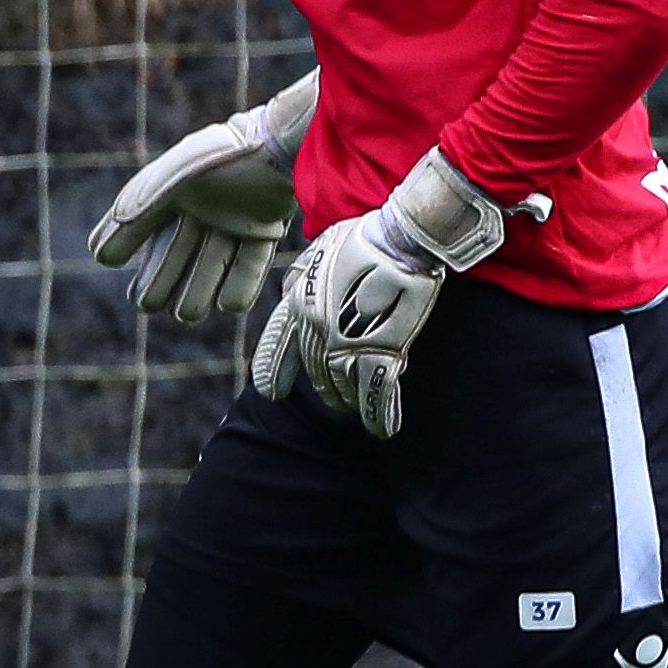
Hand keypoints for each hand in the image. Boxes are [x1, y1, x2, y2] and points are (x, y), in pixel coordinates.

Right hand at [88, 70, 315, 325]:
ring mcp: (231, 223)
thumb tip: (101, 254)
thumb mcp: (174, 176)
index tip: (118, 268)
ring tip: (188, 313)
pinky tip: (227, 303)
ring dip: (197, 295)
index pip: (138, 228)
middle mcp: (199, 211)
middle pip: (172, 260)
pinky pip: (248, 268)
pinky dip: (239, 289)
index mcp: (171, 193)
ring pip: (209, 270)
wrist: (283, 145)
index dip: (125, 248)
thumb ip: (139, 207)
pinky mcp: (263, 231)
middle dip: (159, 284)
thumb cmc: (225, 156)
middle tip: (150, 303)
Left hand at [249, 146, 536, 439]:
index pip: (278, 344)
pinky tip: (383, 429)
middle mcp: (315, 329)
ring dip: (350, 399)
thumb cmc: (363, 237)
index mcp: (297, 304)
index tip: (270, 392)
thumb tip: (293, 291)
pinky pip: (376, 391)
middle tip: (334, 400)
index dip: (274, 369)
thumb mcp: (317, 253)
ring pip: (343, 384)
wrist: (398, 239)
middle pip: (315, 370)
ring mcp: (346, 342)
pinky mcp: (381, 350)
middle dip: (324, 388)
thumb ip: (303, 278)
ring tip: (355, 408)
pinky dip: (379, 413)